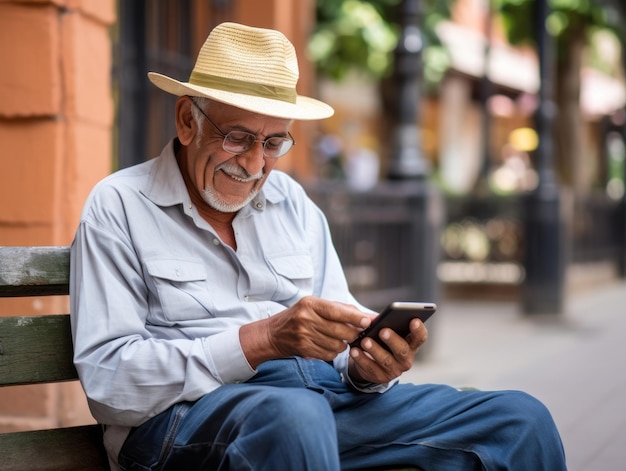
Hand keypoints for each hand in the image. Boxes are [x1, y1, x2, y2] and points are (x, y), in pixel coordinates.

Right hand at [240, 296, 371, 366]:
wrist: (273, 334)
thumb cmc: (300, 316)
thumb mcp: (315, 306)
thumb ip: (341, 309)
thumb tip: (368, 316)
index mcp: (310, 304)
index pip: (337, 311)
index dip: (355, 317)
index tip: (368, 321)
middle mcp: (306, 319)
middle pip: (340, 330)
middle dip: (353, 333)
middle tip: (357, 333)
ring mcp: (304, 336)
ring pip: (337, 344)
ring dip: (344, 344)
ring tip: (340, 338)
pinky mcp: (304, 350)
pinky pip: (329, 354)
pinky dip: (334, 352)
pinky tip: (330, 345)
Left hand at [348, 318, 427, 384]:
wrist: (371, 362)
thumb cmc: (382, 341)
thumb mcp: (387, 333)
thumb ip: (386, 325)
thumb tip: (375, 319)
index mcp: (411, 344)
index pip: (420, 337)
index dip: (418, 329)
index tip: (413, 320)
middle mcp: (406, 359)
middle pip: (402, 350)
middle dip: (392, 340)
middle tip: (382, 331)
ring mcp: (394, 370)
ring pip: (385, 360)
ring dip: (374, 349)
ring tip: (364, 341)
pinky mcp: (380, 377)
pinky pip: (370, 367)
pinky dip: (361, 358)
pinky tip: (354, 350)